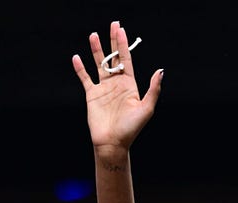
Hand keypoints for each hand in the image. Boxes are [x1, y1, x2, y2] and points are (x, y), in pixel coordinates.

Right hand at [72, 21, 163, 153]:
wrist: (113, 143)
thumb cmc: (131, 128)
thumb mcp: (147, 108)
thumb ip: (153, 89)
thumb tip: (160, 71)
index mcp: (130, 85)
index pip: (127, 60)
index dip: (123, 44)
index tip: (120, 30)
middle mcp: (117, 84)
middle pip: (114, 58)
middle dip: (113, 41)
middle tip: (113, 25)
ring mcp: (103, 89)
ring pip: (99, 65)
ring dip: (96, 50)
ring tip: (93, 35)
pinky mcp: (92, 95)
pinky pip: (85, 78)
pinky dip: (80, 68)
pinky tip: (76, 58)